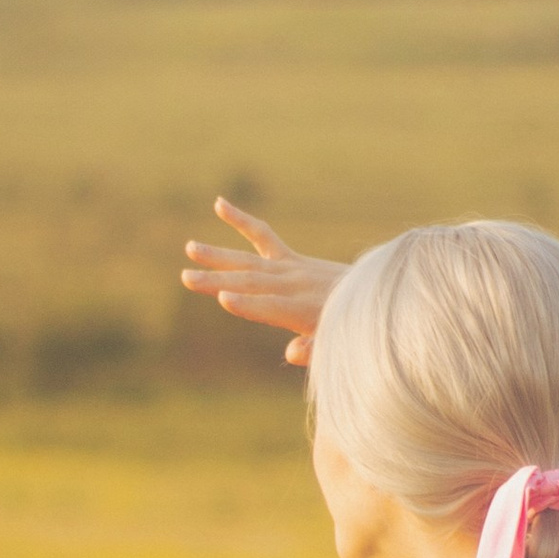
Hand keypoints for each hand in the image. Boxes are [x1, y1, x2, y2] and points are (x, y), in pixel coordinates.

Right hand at [178, 199, 347, 365]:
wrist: (371, 297)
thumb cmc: (348, 329)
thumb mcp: (336, 345)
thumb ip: (314, 350)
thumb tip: (292, 353)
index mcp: (304, 311)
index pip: (271, 307)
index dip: (248, 304)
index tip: (223, 298)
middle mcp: (294, 285)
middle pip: (251, 282)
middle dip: (218, 280)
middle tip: (187, 277)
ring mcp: (291, 268)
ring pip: (249, 261)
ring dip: (219, 256)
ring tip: (191, 248)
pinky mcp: (289, 258)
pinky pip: (262, 235)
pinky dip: (242, 221)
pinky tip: (219, 204)